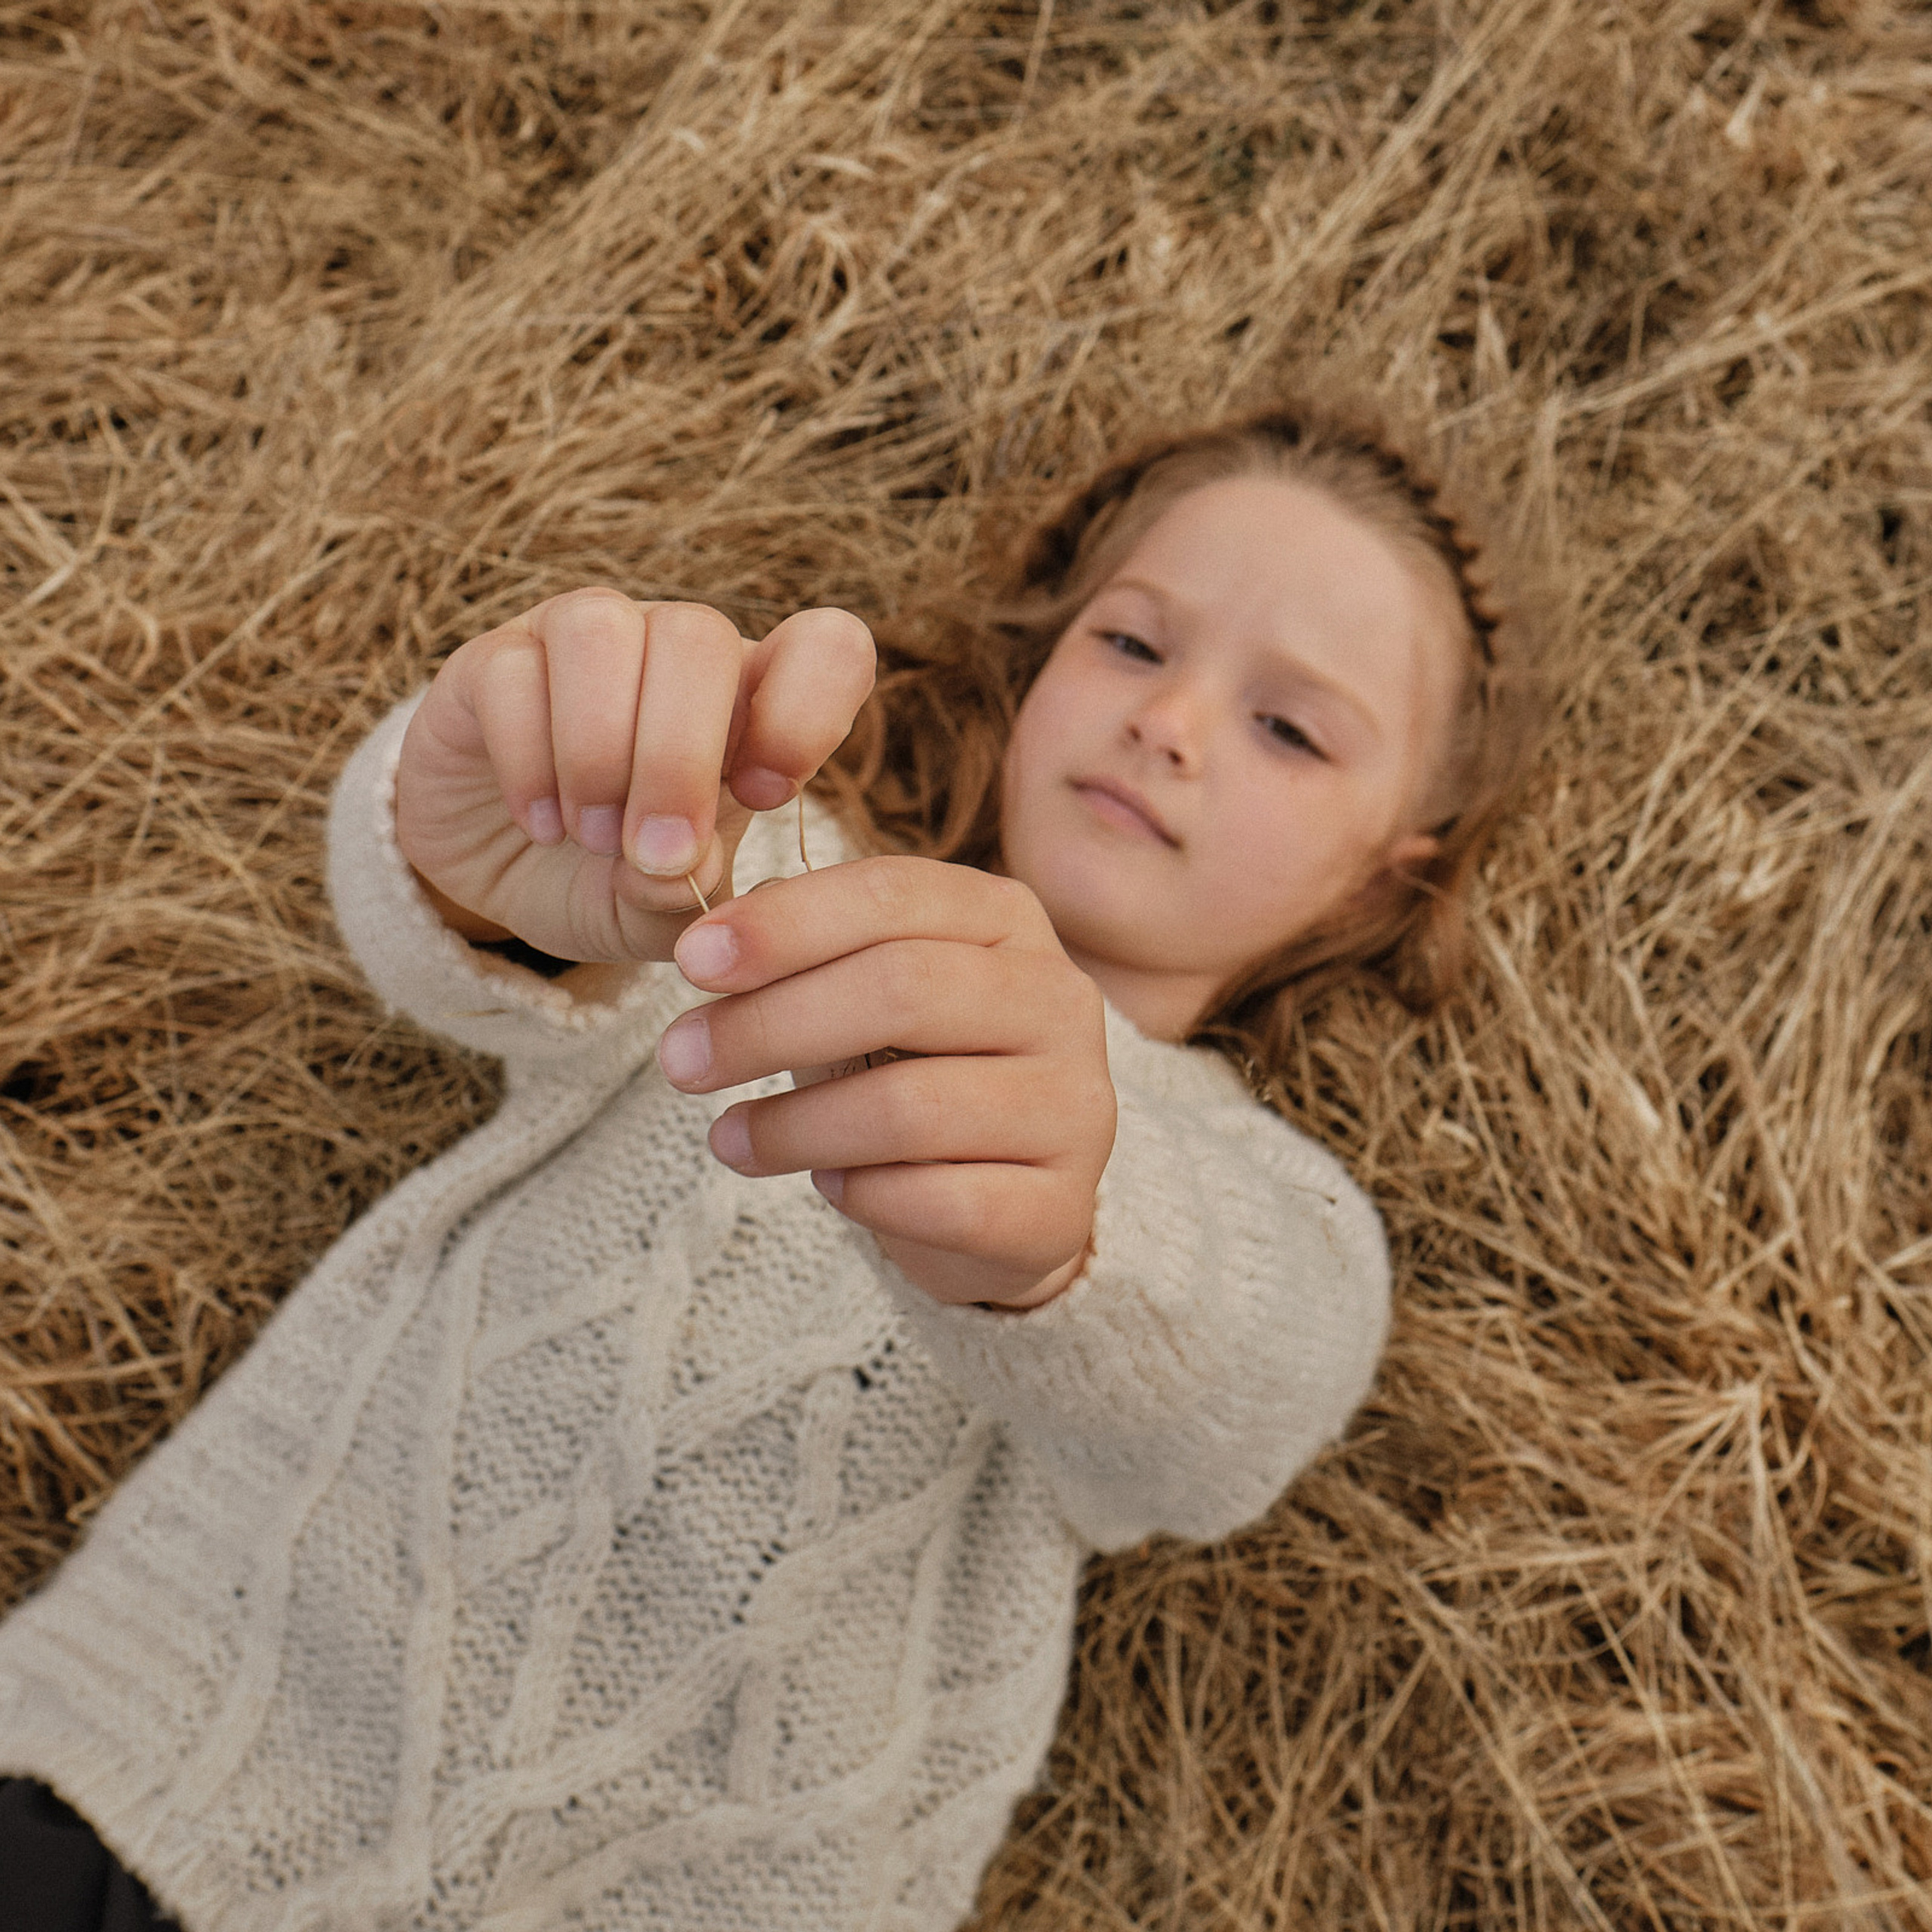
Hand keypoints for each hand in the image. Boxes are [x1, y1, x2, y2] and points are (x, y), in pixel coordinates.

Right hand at [393, 588, 874, 962]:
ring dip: (599, 750)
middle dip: (678, 758)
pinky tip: (540, 824)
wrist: (506, 880)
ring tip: (591, 838)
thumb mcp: (663, 912)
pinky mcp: (493, 658)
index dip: (808, 707)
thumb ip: (686, 897)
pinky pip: (512, 673)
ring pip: (602, 632)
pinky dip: (528, 760)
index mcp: (750, 699)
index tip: (767, 796)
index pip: (824, 645)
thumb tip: (682, 868)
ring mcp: (579, 639)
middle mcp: (672, 649)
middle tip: (655, 854)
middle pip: (697, 636)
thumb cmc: (614, 881)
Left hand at [655, 857, 1116, 1308]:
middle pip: (902, 990)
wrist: (1004, 1200)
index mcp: (1006, 920)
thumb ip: (806, 957)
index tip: (690, 962)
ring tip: (728, 1139)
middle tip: (678, 1061)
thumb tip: (710, 942)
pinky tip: (827, 1186)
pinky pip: (939, 1201)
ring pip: (911, 1108)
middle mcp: (1058, 1000)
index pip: (892, 895)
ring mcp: (1074, 1104)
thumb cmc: (916, 1072)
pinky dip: (861, 1194)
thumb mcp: (865, 994)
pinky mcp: (1059, 1205)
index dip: (784, 925)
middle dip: (769, 1024)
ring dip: (794, 1127)